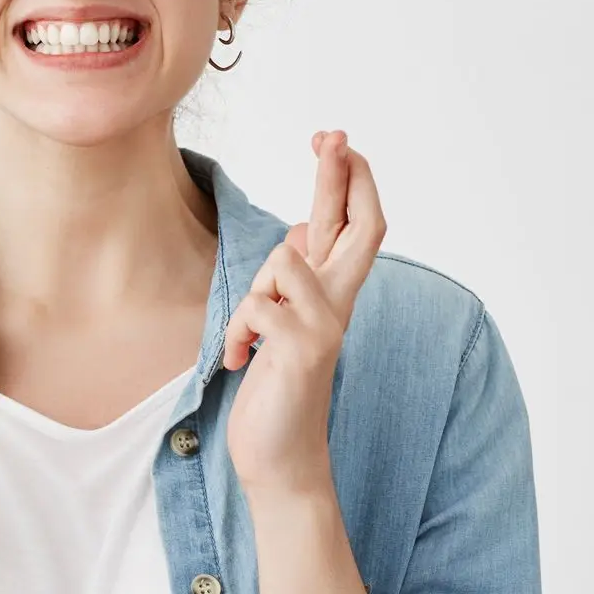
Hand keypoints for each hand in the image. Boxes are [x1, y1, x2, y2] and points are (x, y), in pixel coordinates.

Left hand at [222, 130, 386, 500]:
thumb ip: (299, 279)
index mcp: (335, 296)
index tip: (335, 139)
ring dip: (254, 289)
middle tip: (334, 133)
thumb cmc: (279, 388)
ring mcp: (325, 327)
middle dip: (341, 174)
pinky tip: (237, 364)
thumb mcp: (286, 323)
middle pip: (358, 225)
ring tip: (250, 335)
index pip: (359, 225)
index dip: (352, 179)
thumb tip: (303, 228)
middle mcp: (340, 305)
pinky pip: (257, 309)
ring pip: (284, 259)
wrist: (282, 461)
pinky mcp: (301, 351)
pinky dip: (235, 336)